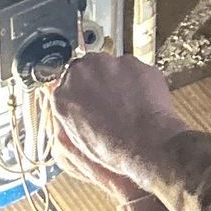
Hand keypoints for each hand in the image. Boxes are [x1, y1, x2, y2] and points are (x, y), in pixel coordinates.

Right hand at [53, 52, 184, 209]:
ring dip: (119, 79)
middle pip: (87, 68)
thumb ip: (73, 116)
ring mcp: (107, 65)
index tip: (91, 97)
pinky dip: (139, 80)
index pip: (67, 83)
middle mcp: (81, 74)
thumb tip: (76, 109)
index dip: (82, 91)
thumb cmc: (116, 148)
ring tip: (130, 104)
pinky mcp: (132, 62)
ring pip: (111, 66)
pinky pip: (134, 69)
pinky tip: (143, 100)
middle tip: (113, 100)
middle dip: (99, 80)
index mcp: (63, 95)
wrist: (147, 144)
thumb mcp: (80, 139)